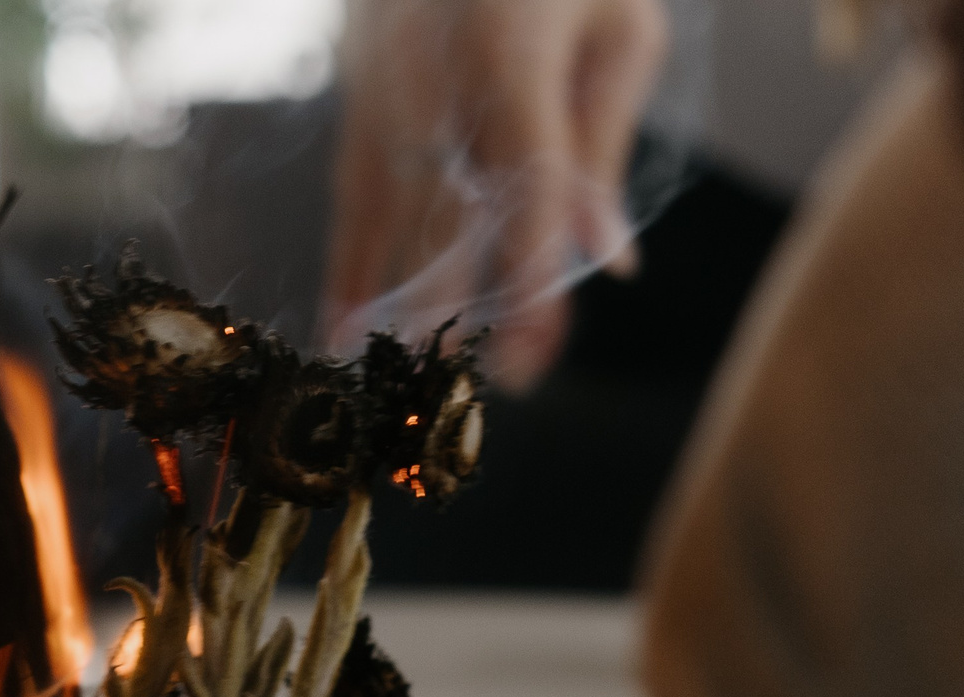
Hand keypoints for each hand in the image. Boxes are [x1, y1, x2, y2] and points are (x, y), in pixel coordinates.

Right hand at [325, 0, 666, 387]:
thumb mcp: (618, 27)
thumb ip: (603, 146)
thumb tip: (604, 262)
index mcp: (511, 54)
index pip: (524, 195)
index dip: (530, 284)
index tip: (539, 359)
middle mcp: (431, 84)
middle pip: (446, 226)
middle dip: (469, 318)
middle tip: (494, 392)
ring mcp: (382, 97)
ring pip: (390, 225)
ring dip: (407, 312)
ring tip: (420, 389)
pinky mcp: (356, 106)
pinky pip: (351, 206)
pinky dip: (351, 273)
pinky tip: (346, 334)